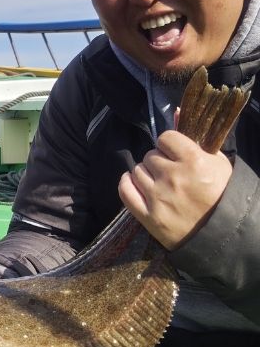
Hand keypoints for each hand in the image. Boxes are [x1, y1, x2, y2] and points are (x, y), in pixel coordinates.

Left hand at [118, 129, 231, 249]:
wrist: (220, 233)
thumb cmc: (221, 195)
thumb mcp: (217, 163)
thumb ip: (196, 138)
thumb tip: (176, 113)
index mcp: (193, 161)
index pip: (165, 138)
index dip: (169, 144)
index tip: (174, 152)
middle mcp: (172, 177)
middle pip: (150, 155)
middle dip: (159, 161)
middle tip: (169, 171)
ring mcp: (158, 197)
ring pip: (137, 171)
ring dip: (146, 174)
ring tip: (159, 182)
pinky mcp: (147, 216)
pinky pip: (125, 191)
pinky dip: (127, 184)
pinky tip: (135, 183)